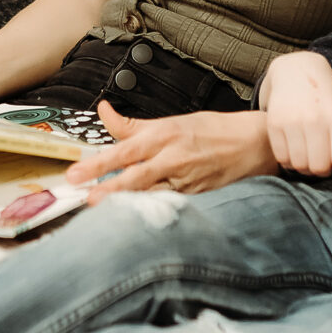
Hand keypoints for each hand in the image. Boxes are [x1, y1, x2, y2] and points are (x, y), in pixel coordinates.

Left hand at [65, 105, 276, 201]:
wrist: (255, 143)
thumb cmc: (213, 130)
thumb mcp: (172, 121)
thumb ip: (133, 125)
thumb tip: (103, 111)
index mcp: (164, 135)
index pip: (124, 151)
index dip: (98, 163)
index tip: (76, 174)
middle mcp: (174, 158)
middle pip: (135, 177)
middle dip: (108, 189)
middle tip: (85, 198)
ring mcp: (187, 181)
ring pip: (151, 195)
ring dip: (127, 205)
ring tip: (104, 214)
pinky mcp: (198, 198)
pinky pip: (170, 206)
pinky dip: (152, 212)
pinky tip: (136, 221)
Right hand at [260, 51, 331, 177]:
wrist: (296, 69)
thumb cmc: (327, 97)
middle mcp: (315, 118)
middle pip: (319, 167)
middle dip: (322, 169)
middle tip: (321, 159)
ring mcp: (292, 120)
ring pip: (299, 165)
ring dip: (305, 166)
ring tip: (308, 155)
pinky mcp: (274, 123)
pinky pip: (282, 158)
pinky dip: (289, 160)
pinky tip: (294, 149)